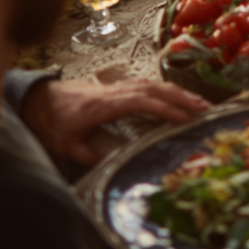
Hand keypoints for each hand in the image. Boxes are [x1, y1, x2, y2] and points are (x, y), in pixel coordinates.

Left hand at [21, 79, 209, 166]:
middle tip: (206, 108)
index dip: (166, 108)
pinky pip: (151, 85)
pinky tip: (182, 97)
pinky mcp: (122, 87)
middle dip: (183, 97)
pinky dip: (170, 90)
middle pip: (156, 89)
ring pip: (156, 85)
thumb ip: (90, 154)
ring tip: (202, 103)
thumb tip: (115, 163)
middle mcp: (117, 91)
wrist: (43, 99)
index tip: (186, 118)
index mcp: (105, 104)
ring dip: (180, 92)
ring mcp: (121, 86)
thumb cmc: (55, 121)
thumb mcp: (67, 144)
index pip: (142, 102)